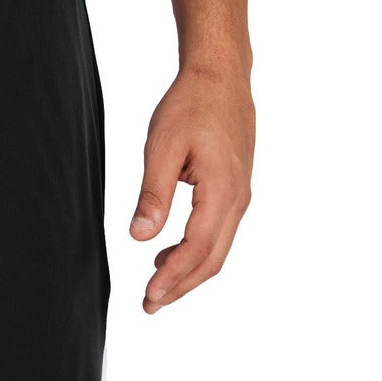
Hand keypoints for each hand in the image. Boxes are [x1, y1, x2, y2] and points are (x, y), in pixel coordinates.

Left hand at [130, 66, 253, 313]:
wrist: (221, 75)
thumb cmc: (192, 103)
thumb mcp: (163, 145)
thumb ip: (153, 193)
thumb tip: (140, 236)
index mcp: (222, 189)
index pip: (197, 248)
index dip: (172, 278)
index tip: (148, 297)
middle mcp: (238, 198)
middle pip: (212, 260)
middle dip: (180, 287)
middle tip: (149, 305)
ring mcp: (240, 195)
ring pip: (217, 250)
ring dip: (187, 273)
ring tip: (155, 286)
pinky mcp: (236, 190)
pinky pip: (219, 233)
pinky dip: (196, 252)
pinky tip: (168, 254)